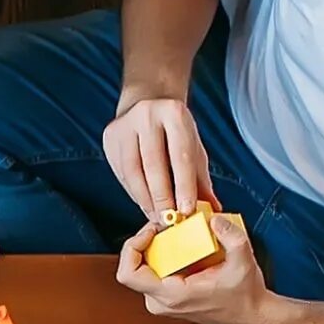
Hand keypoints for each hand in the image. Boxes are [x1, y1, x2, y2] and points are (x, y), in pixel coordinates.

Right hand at [101, 94, 216, 224]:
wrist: (148, 103)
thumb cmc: (175, 131)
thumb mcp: (193, 147)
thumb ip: (201, 178)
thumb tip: (213, 208)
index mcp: (174, 112)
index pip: (180, 155)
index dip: (183, 185)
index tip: (186, 210)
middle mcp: (147, 115)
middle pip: (153, 164)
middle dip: (162, 197)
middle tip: (169, 220)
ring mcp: (125, 125)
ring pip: (133, 171)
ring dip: (145, 199)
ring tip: (156, 216)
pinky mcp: (110, 137)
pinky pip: (121, 172)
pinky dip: (134, 192)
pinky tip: (144, 204)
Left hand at [121, 208, 275, 323]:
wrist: (250, 316)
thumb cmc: (244, 297)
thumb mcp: (243, 261)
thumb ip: (230, 235)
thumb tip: (213, 220)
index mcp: (172, 295)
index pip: (128, 274)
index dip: (132, 246)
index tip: (151, 231)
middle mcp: (162, 302)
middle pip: (134, 267)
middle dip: (146, 241)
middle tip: (165, 227)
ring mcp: (162, 302)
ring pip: (142, 269)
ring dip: (154, 248)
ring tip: (172, 234)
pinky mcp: (167, 298)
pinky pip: (153, 272)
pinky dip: (162, 255)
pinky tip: (179, 246)